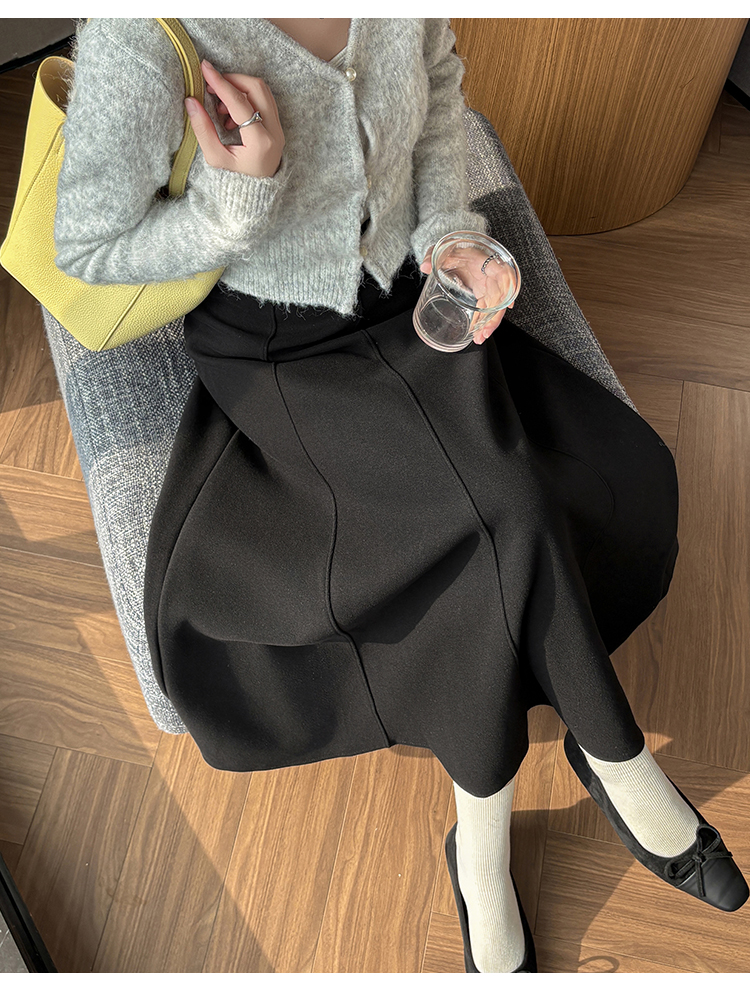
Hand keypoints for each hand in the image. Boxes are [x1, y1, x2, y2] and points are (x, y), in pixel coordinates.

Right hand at [184, 60, 285, 178]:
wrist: (256, 197)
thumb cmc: (235, 182)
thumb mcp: (216, 160)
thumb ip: (203, 131)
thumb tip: (191, 101)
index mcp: (261, 142)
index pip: (240, 102)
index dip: (221, 83)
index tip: (205, 68)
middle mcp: (275, 132)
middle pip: (256, 88)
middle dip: (232, 81)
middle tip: (211, 88)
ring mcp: (279, 129)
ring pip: (262, 91)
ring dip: (238, 89)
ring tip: (219, 107)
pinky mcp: (278, 127)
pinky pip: (264, 100)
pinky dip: (245, 98)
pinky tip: (230, 115)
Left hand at [420, 244, 513, 344]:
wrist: (454, 250)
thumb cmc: (452, 248)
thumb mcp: (441, 250)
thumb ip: (432, 255)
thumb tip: (425, 266)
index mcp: (485, 260)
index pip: (503, 274)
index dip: (509, 289)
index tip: (507, 304)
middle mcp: (491, 274)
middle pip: (500, 297)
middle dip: (494, 317)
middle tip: (484, 332)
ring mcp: (488, 284)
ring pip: (495, 306)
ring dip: (489, 324)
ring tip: (479, 338)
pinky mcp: (483, 292)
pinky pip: (487, 308)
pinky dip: (483, 320)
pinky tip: (478, 332)